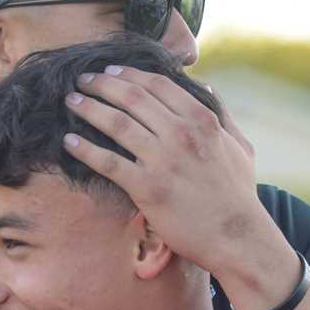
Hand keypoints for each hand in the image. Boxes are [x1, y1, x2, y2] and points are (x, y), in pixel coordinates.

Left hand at [62, 67, 272, 276]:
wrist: (237, 237)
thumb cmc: (238, 193)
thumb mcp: (239, 146)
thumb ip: (222, 114)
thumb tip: (205, 86)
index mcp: (202, 120)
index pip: (158, 85)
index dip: (129, 74)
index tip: (110, 71)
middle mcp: (181, 134)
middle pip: (132, 98)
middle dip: (102, 85)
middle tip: (81, 81)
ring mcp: (163, 160)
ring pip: (116, 124)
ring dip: (89, 108)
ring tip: (71, 102)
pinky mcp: (147, 188)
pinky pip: (108, 162)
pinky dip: (86, 149)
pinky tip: (69, 141)